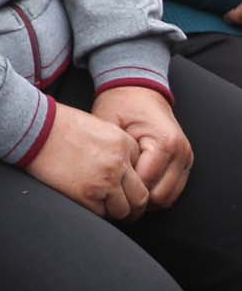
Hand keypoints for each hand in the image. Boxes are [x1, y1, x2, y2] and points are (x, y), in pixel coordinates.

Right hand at [27, 101, 145, 218]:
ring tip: (105, 208)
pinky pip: (102, 213)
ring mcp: (105, 181)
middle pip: (140, 196)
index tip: (125, 188)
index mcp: (123, 143)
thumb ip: (114, 148)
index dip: (133, 182)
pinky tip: (87, 203)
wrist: (31, 128)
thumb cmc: (57, 125)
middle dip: (133, 206)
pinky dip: (97, 212)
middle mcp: (119, 163)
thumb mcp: (96, 127)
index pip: (143, 173)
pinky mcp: (87, 195)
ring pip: (124, 210)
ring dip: (116, 212)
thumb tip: (122, 171)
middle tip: (124, 210)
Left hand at [94, 84, 192, 210]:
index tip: (105, 190)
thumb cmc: (120, 103)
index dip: (124, 190)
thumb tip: (104, 181)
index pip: (145, 183)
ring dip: (147, 200)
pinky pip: (172, 190)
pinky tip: (135, 186)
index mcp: (164, 143)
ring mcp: (186, 159)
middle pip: (160, 197)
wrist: (138, 90)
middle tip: (113, 195)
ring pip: (168, 198)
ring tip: (123, 192)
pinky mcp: (185, 163)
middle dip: (136, 199)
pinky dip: (155, 192)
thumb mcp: (108, 124)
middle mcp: (181, 153)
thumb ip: (111, 152)